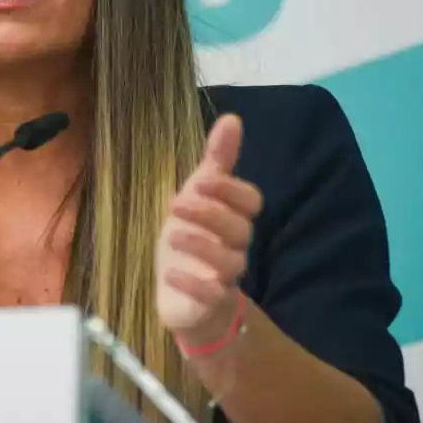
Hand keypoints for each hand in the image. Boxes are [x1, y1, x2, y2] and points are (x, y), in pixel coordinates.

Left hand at [154, 113, 261, 347]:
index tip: (201, 180)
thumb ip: (217, 162)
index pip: (250, 201)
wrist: (185, 298)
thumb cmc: (193, 240)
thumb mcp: (197, 197)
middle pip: (239, 229)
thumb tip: (232, 118)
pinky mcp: (209, 303)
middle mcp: (235, 246)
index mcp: (233, 218)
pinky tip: (171, 273)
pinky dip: (192, 283)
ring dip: (201, 246)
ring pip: (229, 262)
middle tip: (177, 203)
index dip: (230, 191)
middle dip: (210, 214)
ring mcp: (224, 277)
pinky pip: (211, 295)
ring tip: (172, 235)